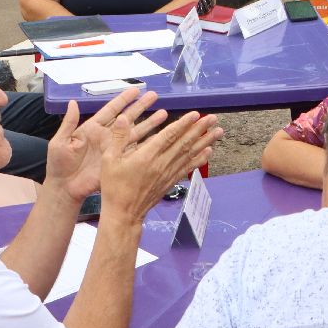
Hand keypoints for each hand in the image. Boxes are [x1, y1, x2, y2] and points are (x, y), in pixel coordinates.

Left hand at [47, 89, 164, 202]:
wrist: (64, 188)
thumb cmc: (59, 164)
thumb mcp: (60, 142)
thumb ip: (69, 123)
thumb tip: (73, 102)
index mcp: (93, 128)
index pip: (111, 110)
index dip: (123, 100)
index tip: (136, 90)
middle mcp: (107, 136)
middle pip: (128, 118)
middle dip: (141, 107)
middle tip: (155, 96)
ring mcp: (114, 149)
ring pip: (136, 133)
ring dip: (149, 123)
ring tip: (164, 113)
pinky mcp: (119, 162)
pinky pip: (136, 151)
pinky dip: (148, 144)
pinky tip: (160, 137)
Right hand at [98, 111, 224, 224]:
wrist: (124, 213)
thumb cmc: (114, 186)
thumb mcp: (109, 160)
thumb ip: (118, 138)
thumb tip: (122, 118)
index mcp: (147, 156)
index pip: (169, 136)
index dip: (183, 124)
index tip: (195, 114)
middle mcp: (162, 163)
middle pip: (184, 143)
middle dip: (200, 129)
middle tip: (213, 118)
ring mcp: (168, 173)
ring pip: (190, 154)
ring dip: (205, 142)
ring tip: (218, 132)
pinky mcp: (171, 182)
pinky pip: (188, 168)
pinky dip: (199, 159)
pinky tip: (208, 152)